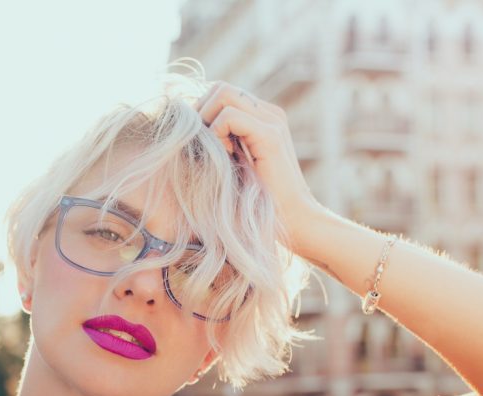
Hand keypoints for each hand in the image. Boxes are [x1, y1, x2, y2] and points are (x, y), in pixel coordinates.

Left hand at [194, 81, 323, 251]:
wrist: (294, 221)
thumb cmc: (260, 202)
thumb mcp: (234, 166)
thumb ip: (220, 144)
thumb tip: (188, 130)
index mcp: (262, 117)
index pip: (221, 93)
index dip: (202, 112)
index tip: (199, 143)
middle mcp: (269, 113)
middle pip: (219, 87)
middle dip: (201, 111)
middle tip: (200, 145)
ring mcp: (272, 121)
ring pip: (223, 93)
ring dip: (208, 119)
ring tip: (214, 151)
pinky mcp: (271, 136)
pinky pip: (230, 115)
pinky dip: (217, 133)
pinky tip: (224, 157)